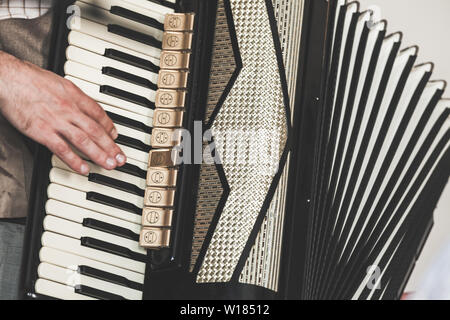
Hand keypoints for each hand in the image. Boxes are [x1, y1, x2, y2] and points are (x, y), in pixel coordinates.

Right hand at [0, 51, 125, 174]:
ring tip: (110, 165)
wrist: (7, 78)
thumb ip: (72, 96)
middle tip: (121, 158)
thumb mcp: (58, 82)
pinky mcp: (42, 132)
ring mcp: (56, 121)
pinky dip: (75, 160)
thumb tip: (84, 106)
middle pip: (96, 130)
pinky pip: (62, 149)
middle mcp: (69, 108)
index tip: (115, 136)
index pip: (98, 113)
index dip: (109, 126)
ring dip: (99, 155)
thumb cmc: (29, 78)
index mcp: (74, 95)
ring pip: (84, 141)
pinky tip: (84, 169)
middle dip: (111, 146)